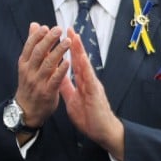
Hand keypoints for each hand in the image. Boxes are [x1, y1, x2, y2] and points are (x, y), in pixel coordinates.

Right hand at [14, 22, 69, 128]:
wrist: (26, 110)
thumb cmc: (29, 85)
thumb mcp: (27, 64)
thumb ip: (33, 44)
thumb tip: (34, 25)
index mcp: (24, 64)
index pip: (29, 47)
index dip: (37, 36)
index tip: (47, 27)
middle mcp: (29, 72)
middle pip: (38, 53)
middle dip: (49, 40)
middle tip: (59, 29)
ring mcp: (38, 82)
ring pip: (48, 64)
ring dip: (58, 52)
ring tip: (68, 42)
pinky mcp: (47, 92)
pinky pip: (55, 79)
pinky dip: (61, 70)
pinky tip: (68, 61)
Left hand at [59, 29, 124, 157]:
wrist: (102, 131)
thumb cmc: (89, 116)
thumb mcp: (73, 99)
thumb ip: (67, 87)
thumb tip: (59, 77)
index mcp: (82, 82)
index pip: (73, 62)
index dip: (67, 50)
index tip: (60, 37)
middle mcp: (88, 80)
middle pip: (80, 59)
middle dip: (73, 44)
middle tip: (67, 28)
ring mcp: (93, 85)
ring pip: (85, 65)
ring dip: (79, 51)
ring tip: (74, 37)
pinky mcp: (95, 93)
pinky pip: (89, 79)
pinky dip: (85, 68)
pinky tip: (81, 60)